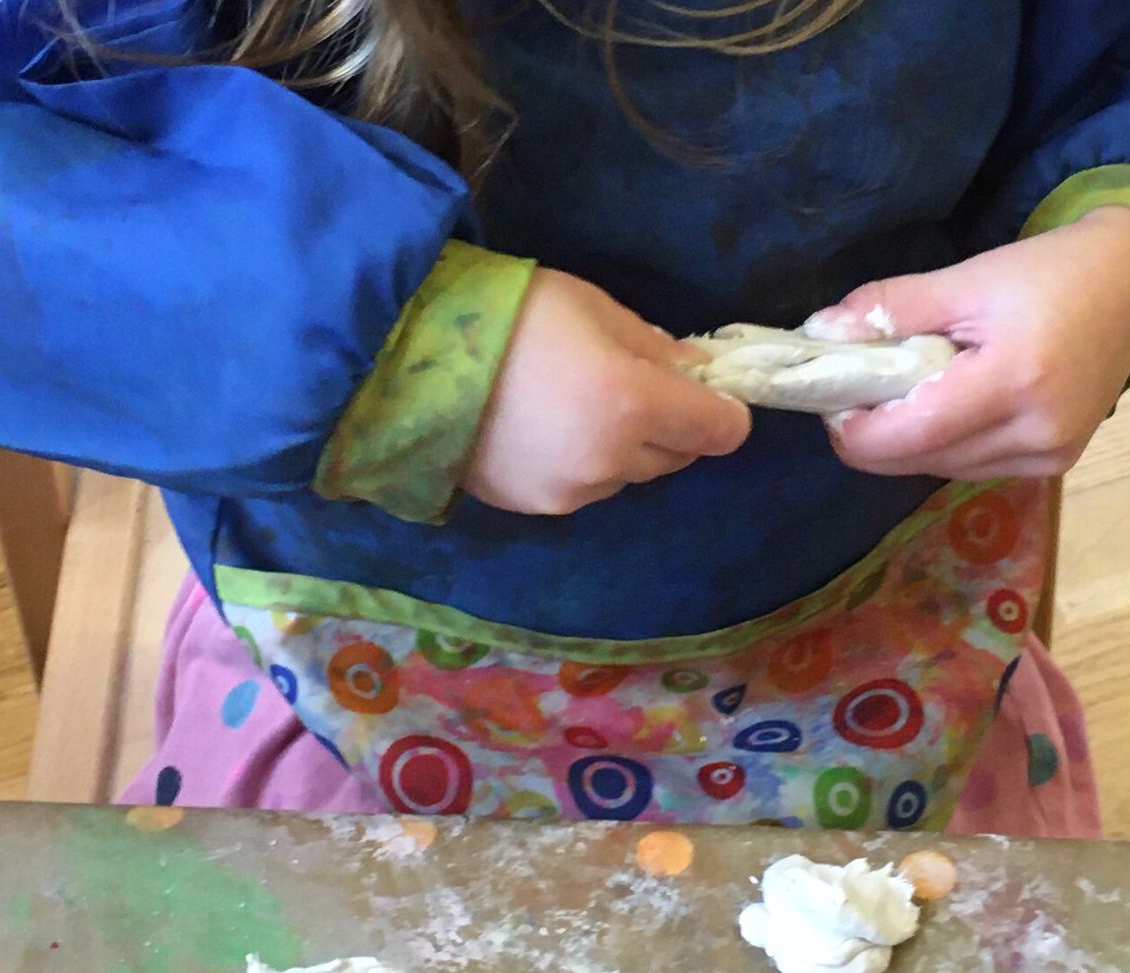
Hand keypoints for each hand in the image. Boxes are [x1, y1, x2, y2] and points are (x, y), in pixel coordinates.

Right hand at [462, 269, 751, 515]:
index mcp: (632, 405)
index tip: (708, 392)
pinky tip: (542, 429)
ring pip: (628, 474)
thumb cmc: (508, 312)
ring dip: (622, 447)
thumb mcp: (595, 307)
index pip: (720, 431)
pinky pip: (584, 487)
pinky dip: (580, 463)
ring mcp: (571, 492)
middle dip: (669, 425)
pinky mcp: (536, 507)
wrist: (406, 358)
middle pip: (678, 457)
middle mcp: (610, 461)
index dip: (723, 411)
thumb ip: (655, 348)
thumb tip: (697, 374)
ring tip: (573, 405)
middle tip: (629, 384)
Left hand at [814, 207, 1129, 480]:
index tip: (830, 399)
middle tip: (857, 392)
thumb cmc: (1050, 273)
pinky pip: (973, 466)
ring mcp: (1050, 456)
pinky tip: (949, 404)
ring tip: (905, 391)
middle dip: (876, 433)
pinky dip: (945, 443)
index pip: (908, 434)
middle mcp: (1036, 433)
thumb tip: (820, 333)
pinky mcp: (1055, 463)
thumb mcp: (967, 277)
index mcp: (1014, 381)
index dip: (855, 428)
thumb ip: (892, 308)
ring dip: (910, 440)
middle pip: (919, 459)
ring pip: (941, 469)